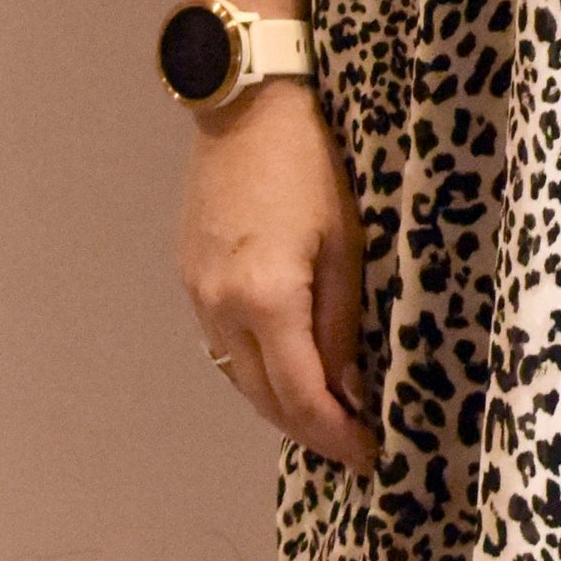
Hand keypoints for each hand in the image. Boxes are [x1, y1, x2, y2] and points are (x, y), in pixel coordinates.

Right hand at [180, 81, 375, 472]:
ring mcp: (197, 296)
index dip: (337, 436)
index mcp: (265, 300)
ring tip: (324, 416)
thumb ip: (341, 323)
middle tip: (352, 445)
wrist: (245, 105)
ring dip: (280, 405)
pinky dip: (256, 369)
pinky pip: (223, 346)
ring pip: (239, 378)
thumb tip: (349, 391)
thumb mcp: (345, 242)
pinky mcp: (189, 278)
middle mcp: (221, 310)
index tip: (370, 456)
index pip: (301, 397)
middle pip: (264, 400)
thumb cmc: (310, 163)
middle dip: (309, 431)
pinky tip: (284, 367)